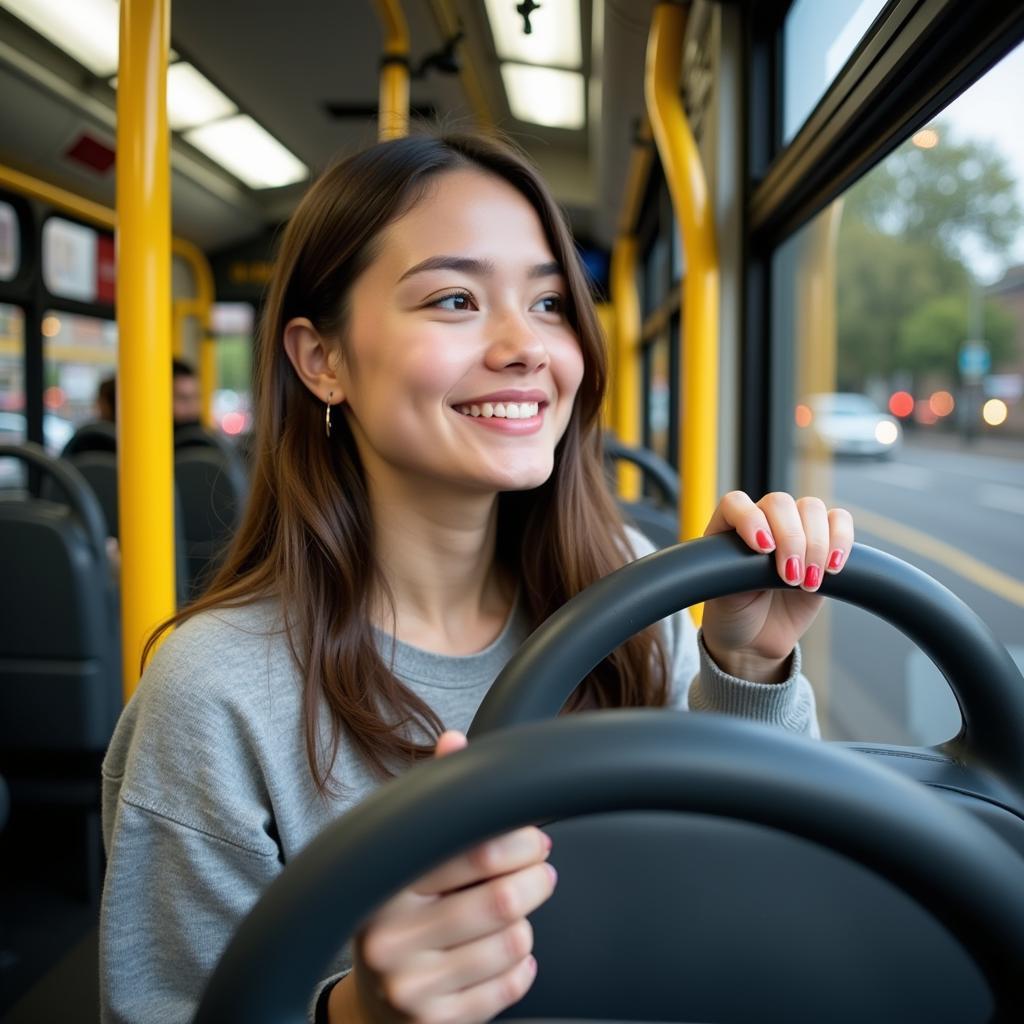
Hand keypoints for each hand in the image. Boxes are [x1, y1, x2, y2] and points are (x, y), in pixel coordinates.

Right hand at [331, 731, 554, 1023]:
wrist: (373, 998)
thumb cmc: (399, 907)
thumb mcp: (405, 851)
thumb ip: (431, 798)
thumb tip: (454, 741)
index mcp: (384, 882)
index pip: (472, 850)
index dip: (519, 839)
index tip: (533, 836)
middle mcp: (390, 937)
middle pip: (501, 900)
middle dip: (536, 878)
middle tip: (541, 869)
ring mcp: (411, 986)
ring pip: (512, 942)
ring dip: (527, 922)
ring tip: (515, 911)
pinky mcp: (435, 1022)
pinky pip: (511, 985)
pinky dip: (522, 964)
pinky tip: (506, 952)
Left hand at [700, 492, 853, 682]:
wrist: (755, 640)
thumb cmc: (732, 614)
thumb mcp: (723, 596)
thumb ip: (738, 570)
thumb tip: (770, 549)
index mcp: (727, 529)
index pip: (736, 504)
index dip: (751, 519)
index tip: (763, 549)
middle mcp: (761, 522)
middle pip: (780, 503)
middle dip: (790, 539)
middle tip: (790, 577)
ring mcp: (793, 530)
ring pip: (811, 508)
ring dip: (816, 543)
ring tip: (809, 582)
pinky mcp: (823, 545)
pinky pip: (840, 522)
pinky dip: (842, 541)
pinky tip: (832, 569)